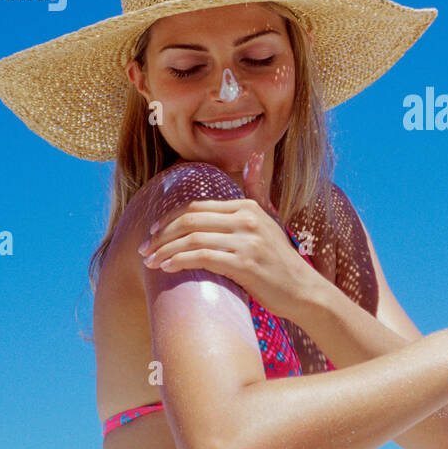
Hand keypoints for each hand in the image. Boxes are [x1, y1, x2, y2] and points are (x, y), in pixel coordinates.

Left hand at [137, 151, 320, 322]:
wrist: (304, 291)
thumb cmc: (281, 261)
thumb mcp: (269, 222)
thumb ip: (254, 194)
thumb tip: (253, 158)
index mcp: (247, 207)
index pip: (196, 206)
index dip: (169, 218)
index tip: (152, 232)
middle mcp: (247, 219)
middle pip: (190, 219)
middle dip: (161, 235)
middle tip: (143, 249)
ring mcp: (247, 241)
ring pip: (192, 238)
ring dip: (164, 250)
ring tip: (149, 261)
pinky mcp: (245, 264)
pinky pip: (202, 257)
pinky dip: (180, 261)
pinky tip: (167, 268)